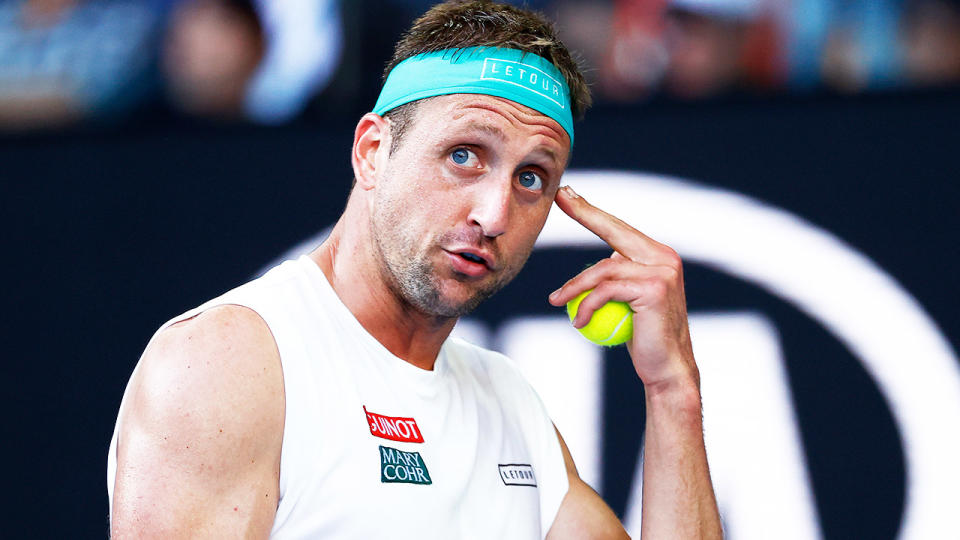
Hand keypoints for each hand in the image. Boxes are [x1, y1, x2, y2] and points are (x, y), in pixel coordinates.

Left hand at [548, 185, 698, 391]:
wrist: (667, 369)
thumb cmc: (643, 338)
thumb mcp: (629, 302)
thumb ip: (620, 279)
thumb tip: (596, 264)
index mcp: (659, 256)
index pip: (620, 230)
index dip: (593, 212)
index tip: (568, 195)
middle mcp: (664, 257)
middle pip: (615, 231)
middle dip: (585, 212)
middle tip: (560, 197)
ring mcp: (662, 271)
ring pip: (603, 269)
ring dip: (574, 286)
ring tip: (557, 302)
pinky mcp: (653, 289)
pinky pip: (605, 291)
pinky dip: (586, 305)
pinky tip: (577, 322)